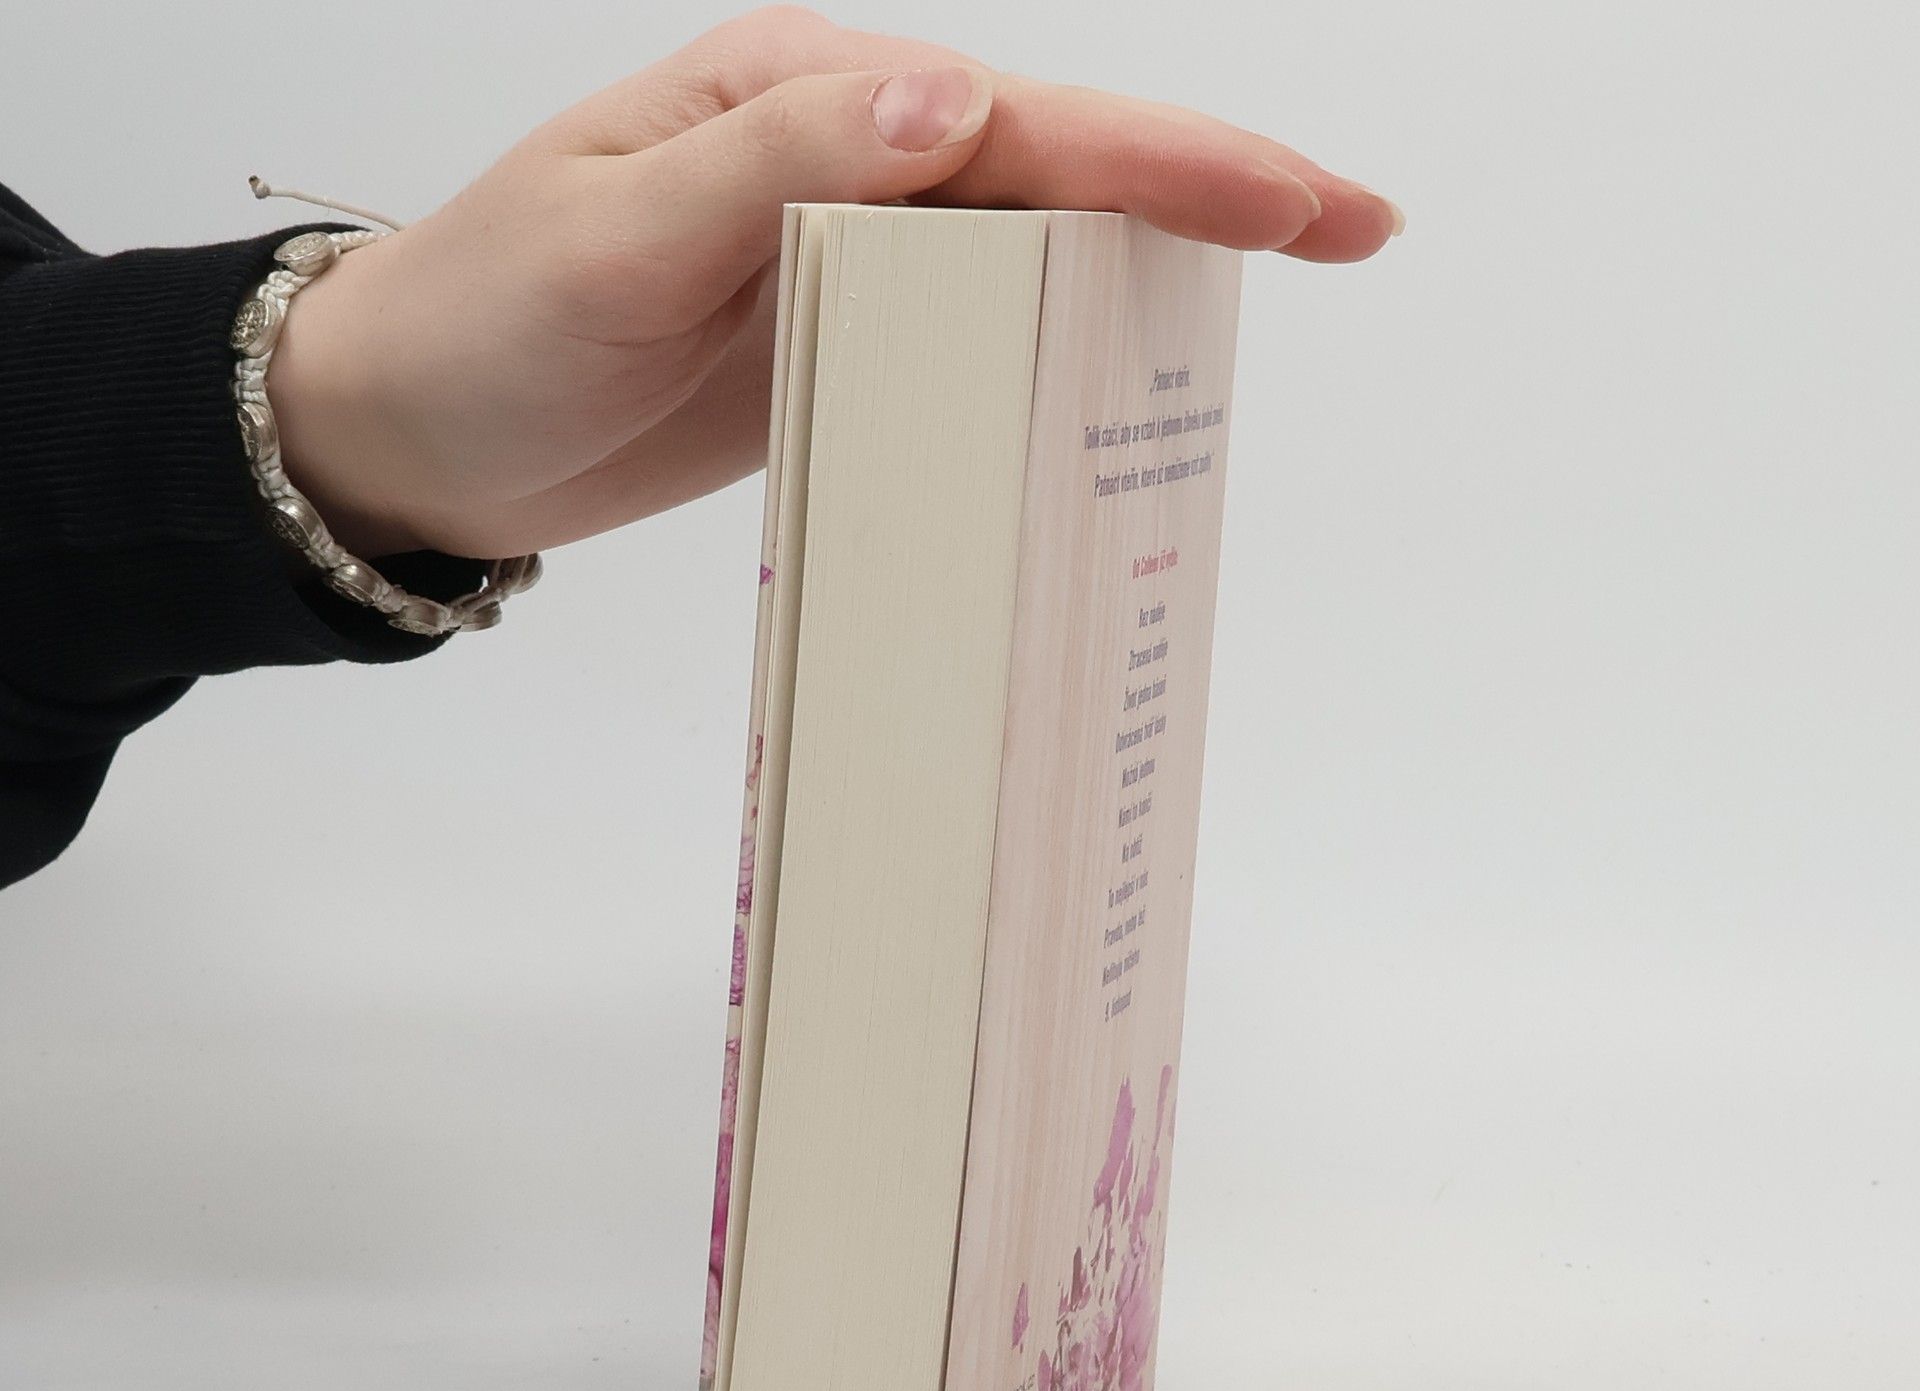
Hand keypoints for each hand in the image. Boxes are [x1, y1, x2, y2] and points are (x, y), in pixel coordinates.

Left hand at [268, 6, 1401, 561]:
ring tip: (1265, 313)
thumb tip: (960, 101)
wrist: (415, 434)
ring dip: (1147, 276)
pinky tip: (1115, 390)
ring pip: (1030, 256)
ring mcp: (846, 261)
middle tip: (1353, 230)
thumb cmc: (487, 323)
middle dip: (1207, 197)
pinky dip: (1054, 360)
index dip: (1174, 157)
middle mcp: (842, 164)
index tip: (1304, 200)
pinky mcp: (835, 348)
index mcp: (803, 99)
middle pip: (1060, 172)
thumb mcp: (617, 239)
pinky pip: (969, 345)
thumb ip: (786, 164)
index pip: (1023, 120)